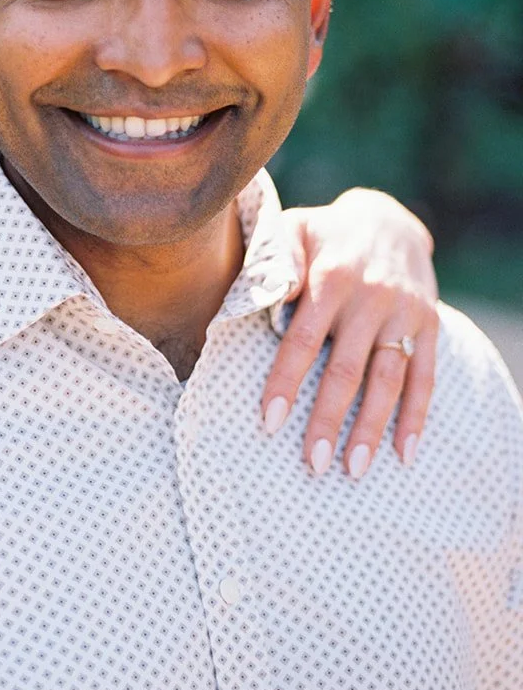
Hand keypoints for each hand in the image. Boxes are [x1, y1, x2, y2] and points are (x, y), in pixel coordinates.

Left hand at [262, 189, 439, 478]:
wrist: (387, 219)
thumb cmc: (322, 235)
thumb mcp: (292, 230)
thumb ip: (275, 260)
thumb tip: (262, 299)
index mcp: (331, 277)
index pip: (303, 338)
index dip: (286, 381)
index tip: (269, 422)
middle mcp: (370, 298)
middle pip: (347, 369)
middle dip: (329, 419)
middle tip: (313, 463)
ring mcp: (403, 313)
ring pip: (388, 379)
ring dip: (372, 428)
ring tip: (354, 469)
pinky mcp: (428, 325)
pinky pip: (425, 377)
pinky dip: (416, 417)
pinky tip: (405, 454)